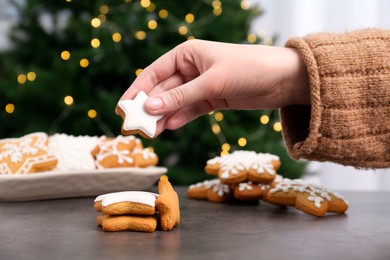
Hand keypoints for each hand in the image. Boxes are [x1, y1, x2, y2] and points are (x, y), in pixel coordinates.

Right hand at [117, 39, 309, 136]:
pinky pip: (190, 110)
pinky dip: (181, 118)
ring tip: (150, 132)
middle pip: (163, 90)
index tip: (123, 107)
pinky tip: (170, 128)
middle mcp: (191, 68)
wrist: (282, 80)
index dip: (137, 90)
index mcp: (187, 54)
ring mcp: (201, 85)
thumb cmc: (247, 69)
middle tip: (134, 126)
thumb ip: (180, 97)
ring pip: (176, 102)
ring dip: (163, 116)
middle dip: (149, 107)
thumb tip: (149, 107)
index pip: (154, 73)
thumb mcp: (211, 83)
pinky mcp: (212, 99)